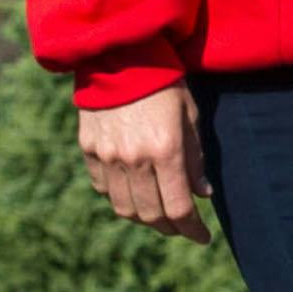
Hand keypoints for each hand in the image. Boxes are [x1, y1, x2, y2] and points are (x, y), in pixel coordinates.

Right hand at [77, 83, 211, 243]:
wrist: (120, 54)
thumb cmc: (163, 81)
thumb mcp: (189, 116)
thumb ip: (195, 157)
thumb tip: (202, 193)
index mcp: (166, 150)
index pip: (179, 209)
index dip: (193, 230)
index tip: (203, 237)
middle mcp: (134, 159)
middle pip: (151, 215)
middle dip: (171, 228)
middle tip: (182, 228)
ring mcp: (107, 156)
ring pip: (124, 208)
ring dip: (144, 218)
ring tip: (158, 215)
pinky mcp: (89, 149)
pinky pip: (103, 188)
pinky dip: (120, 197)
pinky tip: (133, 192)